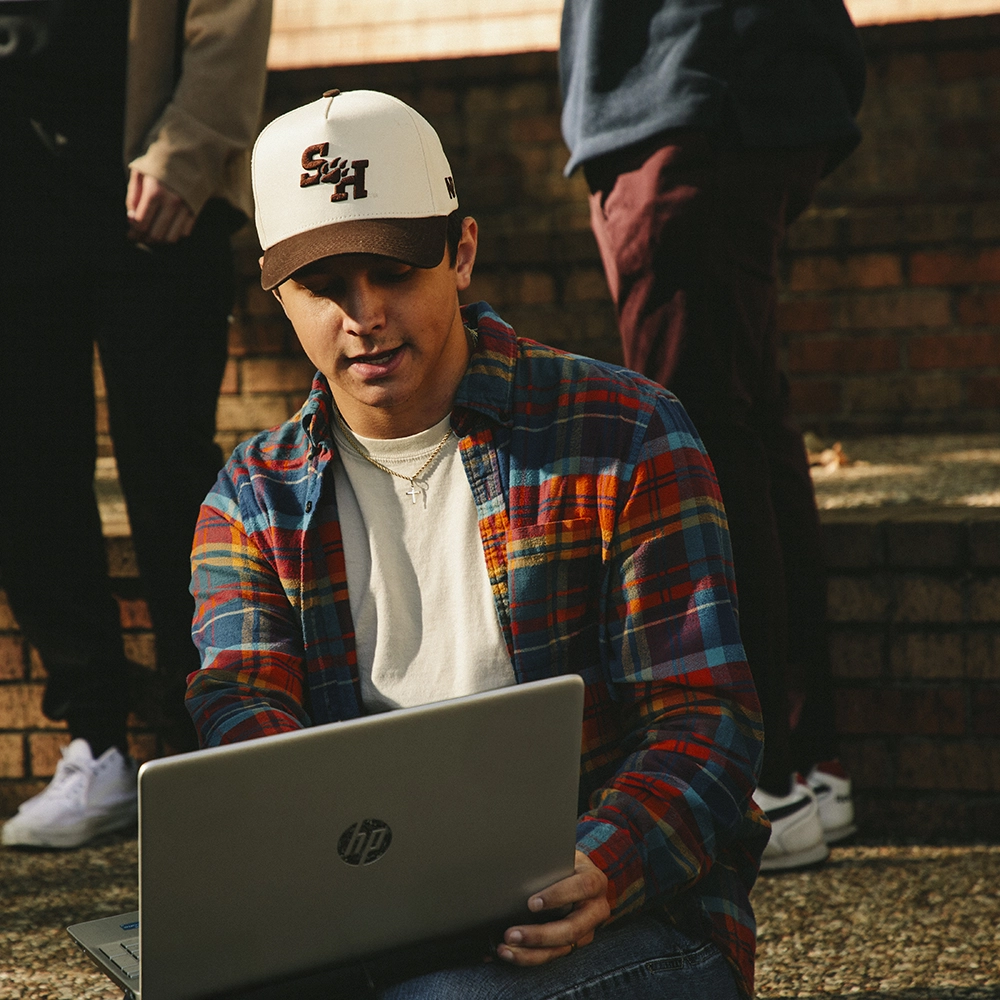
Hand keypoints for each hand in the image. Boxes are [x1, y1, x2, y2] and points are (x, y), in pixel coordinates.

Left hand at [126, 169, 195, 243]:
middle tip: (139, 236)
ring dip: (159, 239)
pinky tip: (166, 228)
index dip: (133, 229)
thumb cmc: (159, 164)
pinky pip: (183, 232)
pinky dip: (173, 234)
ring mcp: (186, 208)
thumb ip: (132, 196)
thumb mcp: (140, 173)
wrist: (187, 154)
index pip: (141, 222)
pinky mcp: (195, 211)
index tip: (131, 228)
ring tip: (152, 233)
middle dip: (145, 237)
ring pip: (171, 237)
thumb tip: (131, 218)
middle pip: (155, 234)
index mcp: (155, 192)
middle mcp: (172, 202)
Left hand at [496, 851, 610, 965]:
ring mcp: (587, 931)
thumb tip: (521, 866)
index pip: (583, 887)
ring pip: (561, 948)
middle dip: (540, 935)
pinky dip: (528, 957)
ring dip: (530, 952)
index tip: (531, 903)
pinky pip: (552, 955)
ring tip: (505, 948)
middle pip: (572, 928)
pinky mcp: (574, 945)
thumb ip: (549, 863)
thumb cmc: (565, 863)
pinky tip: (509, 953)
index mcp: (595, 881)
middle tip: (511, 934)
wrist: (579, 876)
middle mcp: (596, 909)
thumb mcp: (563, 856)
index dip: (558, 895)